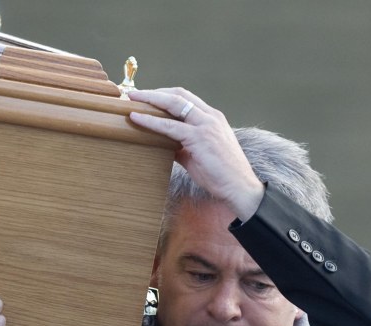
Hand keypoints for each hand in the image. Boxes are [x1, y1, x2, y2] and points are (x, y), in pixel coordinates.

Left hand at [127, 88, 264, 221]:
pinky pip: (169, 126)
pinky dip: (150, 120)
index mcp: (212, 118)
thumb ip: (181, 147)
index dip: (165, 95)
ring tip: (131, 99)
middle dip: (154, 92)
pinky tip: (136, 118)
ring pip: (173, 103)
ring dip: (150, 99)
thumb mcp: (198, 155)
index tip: (147, 97)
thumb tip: (164, 146)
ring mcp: (206, 125)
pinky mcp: (199, 138)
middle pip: (178, 94)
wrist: (238, 187)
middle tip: (134, 93)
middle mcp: (210, 116)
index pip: (186, 98)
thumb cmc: (220, 174)